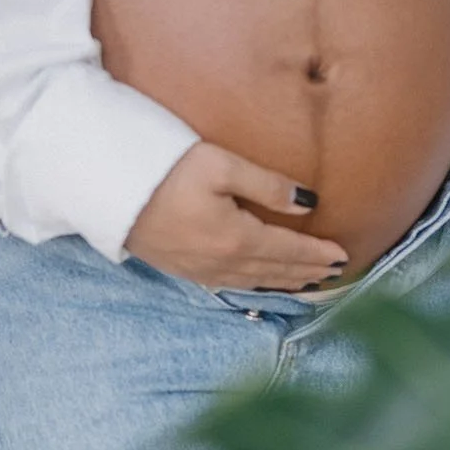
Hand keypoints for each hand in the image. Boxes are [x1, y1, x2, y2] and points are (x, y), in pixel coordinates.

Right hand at [123, 141, 349, 290]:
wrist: (106, 187)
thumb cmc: (163, 167)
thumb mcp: (219, 164)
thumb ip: (267, 184)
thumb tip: (308, 202)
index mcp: (236, 238)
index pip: (289, 250)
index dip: (318, 254)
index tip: (344, 255)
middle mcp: (221, 263)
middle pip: (276, 271)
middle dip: (307, 272)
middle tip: (336, 273)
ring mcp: (200, 270)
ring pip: (255, 282)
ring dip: (285, 282)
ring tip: (308, 282)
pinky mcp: (182, 269)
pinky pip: (232, 285)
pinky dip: (257, 285)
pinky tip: (260, 283)